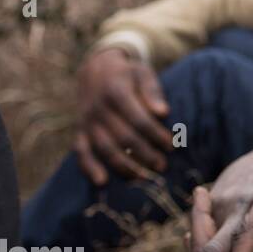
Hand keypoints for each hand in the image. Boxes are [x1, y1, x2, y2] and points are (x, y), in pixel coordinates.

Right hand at [74, 47, 171, 185]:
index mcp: (116, 92)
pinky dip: (89, 168)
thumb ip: (152, 91)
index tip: (172, 146)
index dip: (156, 135)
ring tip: (144, 179)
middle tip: (163, 166)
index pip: (139, 119)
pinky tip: (102, 182)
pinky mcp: (80, 131)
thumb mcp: (142, 73)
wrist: (96, 70)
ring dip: (124, 166)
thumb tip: (163, 112)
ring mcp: (87, 122)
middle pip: (123, 137)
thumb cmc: (127, 74)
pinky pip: (81, 152)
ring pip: (104, 148)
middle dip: (145, 154)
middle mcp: (98, 109)